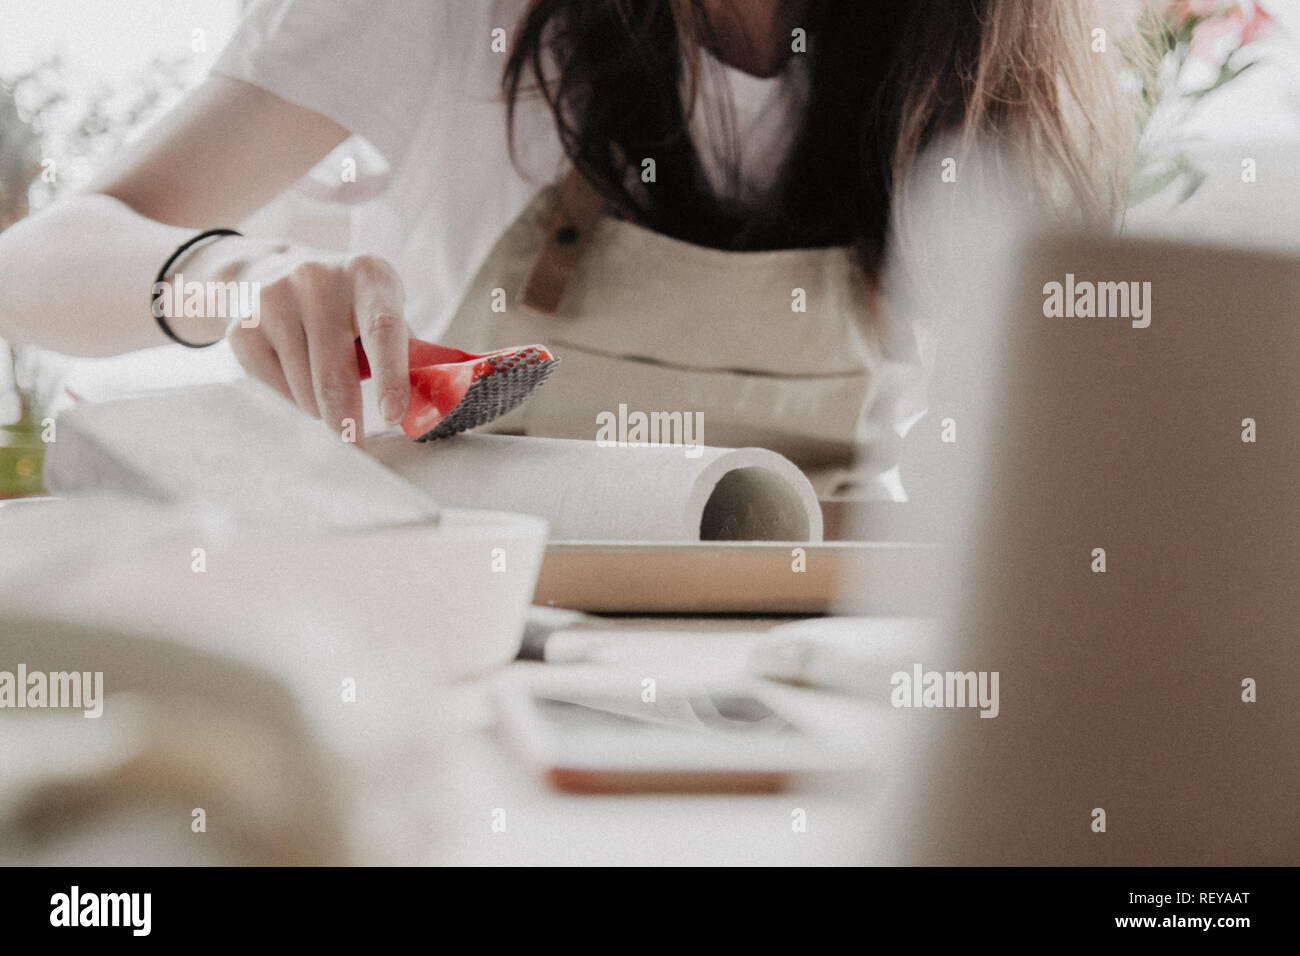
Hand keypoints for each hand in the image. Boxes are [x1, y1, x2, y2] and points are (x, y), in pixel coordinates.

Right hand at [187, 238, 408, 442]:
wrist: (271, 272)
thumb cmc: (348, 307)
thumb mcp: (382, 311)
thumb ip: (408, 353)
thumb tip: (428, 409)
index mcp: (367, 275)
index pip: (383, 330)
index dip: (390, 376)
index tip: (394, 416)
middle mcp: (317, 279)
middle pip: (334, 375)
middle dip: (347, 423)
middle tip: (356, 452)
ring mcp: (273, 300)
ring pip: (304, 391)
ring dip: (320, 411)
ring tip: (325, 393)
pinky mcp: (242, 328)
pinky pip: (273, 391)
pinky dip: (291, 402)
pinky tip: (295, 378)